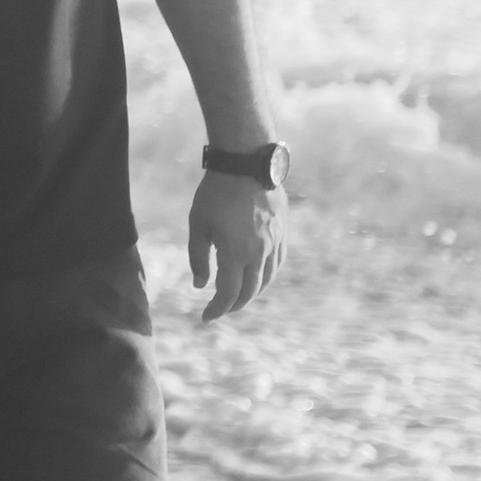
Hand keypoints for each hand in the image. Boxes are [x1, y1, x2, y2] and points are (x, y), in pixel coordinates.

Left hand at [188, 170, 286, 322]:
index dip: (217, 310)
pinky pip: (278, 263)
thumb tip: (201, 285)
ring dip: (251, 293)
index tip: (206, 317)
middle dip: (233, 305)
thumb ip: (199, 258)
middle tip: (220, 310)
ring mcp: (274, 242)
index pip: (228, 294)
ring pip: (266, 280)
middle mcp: (259, 252)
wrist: (246, 163)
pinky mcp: (282, 232)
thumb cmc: (216, 192)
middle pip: (249, 292)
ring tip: (237, 296)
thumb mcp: (198, 225)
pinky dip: (267, 276)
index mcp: (235, 253)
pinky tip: (258, 276)